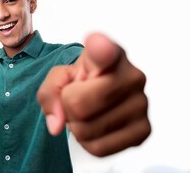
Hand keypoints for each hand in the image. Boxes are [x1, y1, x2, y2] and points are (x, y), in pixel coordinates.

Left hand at [37, 33, 150, 156]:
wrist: (100, 93)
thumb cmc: (81, 80)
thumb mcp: (59, 78)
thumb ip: (50, 92)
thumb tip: (57, 124)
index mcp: (110, 54)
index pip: (105, 51)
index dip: (100, 49)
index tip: (97, 45)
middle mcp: (132, 76)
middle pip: (79, 104)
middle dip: (68, 107)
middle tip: (77, 100)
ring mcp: (141, 104)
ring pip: (87, 130)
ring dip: (76, 126)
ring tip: (87, 113)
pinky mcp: (143, 130)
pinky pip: (99, 148)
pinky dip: (88, 142)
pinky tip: (95, 127)